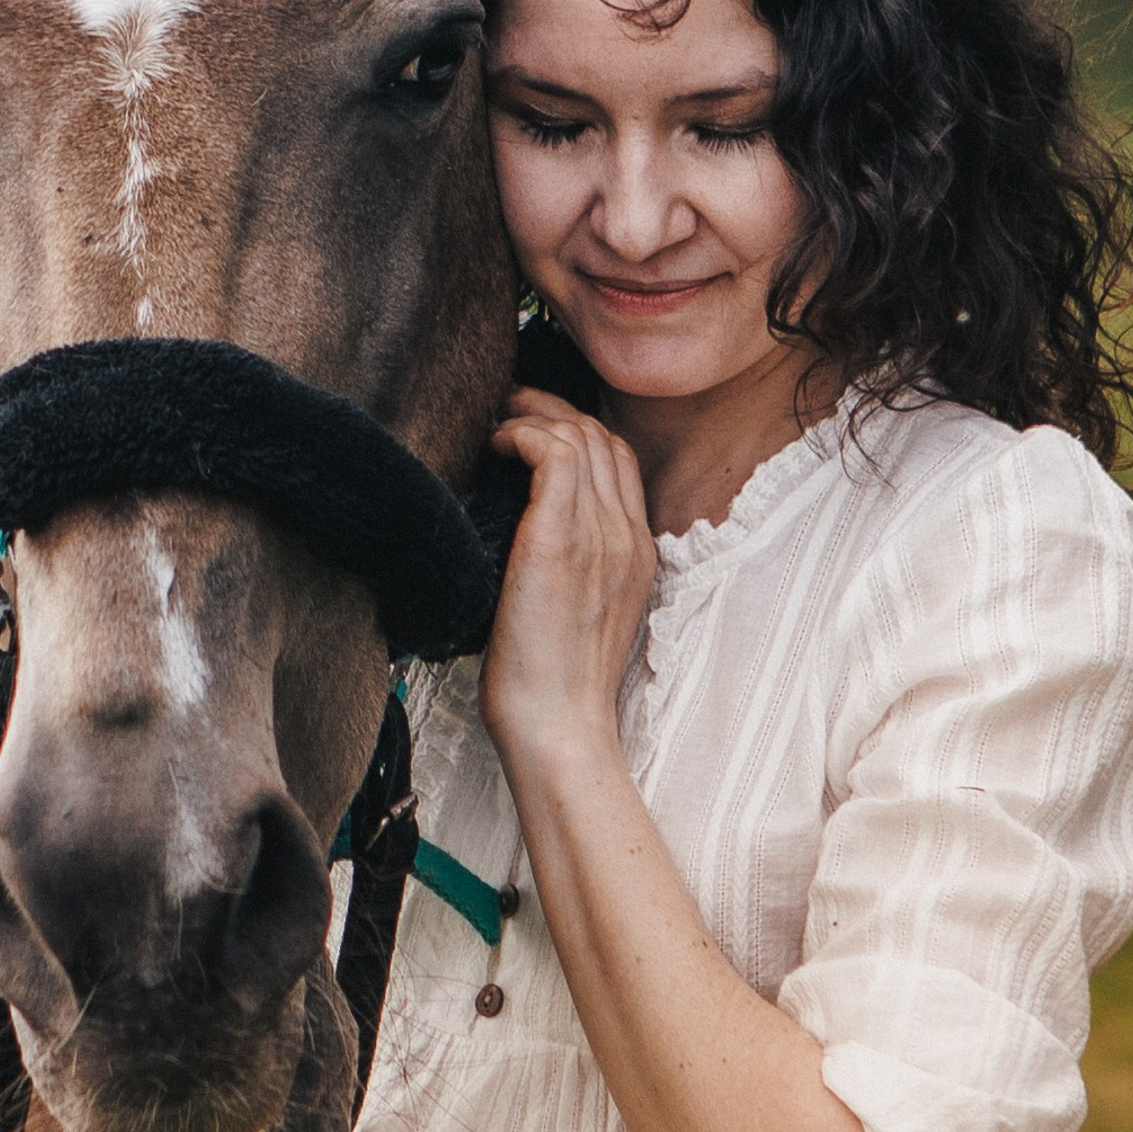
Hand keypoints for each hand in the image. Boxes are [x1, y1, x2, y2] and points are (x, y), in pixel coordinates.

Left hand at [482, 389, 657, 769]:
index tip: (535, 426)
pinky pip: (553, 451)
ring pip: (581, 434)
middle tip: (509, 405)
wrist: (558, 726)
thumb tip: (523, 531)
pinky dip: (522, 434)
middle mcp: (627, 536)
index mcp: (637, 553)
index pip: (619, 462)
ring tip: (497, 420)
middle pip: (603, 437)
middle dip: (554, 409)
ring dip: (533, 415)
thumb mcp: (575, 613)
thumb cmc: (550, 683)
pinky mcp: (561, 539)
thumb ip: (570, 567)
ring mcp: (600, 535)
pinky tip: (495, 446)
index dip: (578, 430)